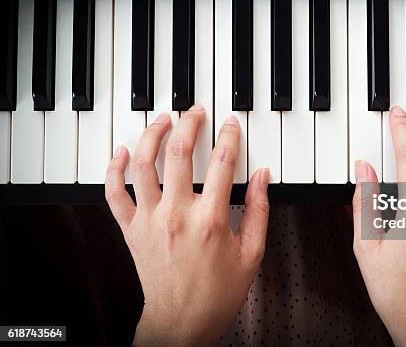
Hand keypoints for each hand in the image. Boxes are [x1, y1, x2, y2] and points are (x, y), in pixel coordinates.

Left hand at [104, 105, 269, 346]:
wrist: (181, 322)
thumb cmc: (216, 293)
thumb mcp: (252, 254)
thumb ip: (259, 210)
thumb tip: (264, 177)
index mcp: (211, 219)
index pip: (223, 162)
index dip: (229, 135)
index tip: (230, 123)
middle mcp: (177, 214)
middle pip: (180, 152)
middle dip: (190, 122)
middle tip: (195, 110)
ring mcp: (150, 220)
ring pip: (144, 165)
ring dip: (152, 135)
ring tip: (162, 119)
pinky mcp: (131, 229)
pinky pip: (115, 194)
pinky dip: (114, 169)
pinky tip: (121, 152)